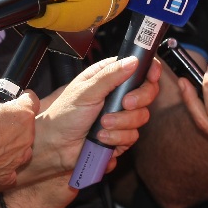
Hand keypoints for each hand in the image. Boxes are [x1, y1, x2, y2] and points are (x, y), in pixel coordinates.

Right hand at [0, 78, 38, 189]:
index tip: (17, 97)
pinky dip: (3, 162)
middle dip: (14, 121)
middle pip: (26, 123)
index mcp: (23, 114)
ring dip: (11, 142)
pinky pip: (10, 166)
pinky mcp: (9, 173)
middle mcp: (27, 136)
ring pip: (21, 145)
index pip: (32, 100)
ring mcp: (19, 156)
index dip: (24, 97)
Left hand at [21, 56, 161, 183]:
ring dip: (121, 123)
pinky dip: (117, 138)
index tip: (152, 76)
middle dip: (138, 99)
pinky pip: (132, 136)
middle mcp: (118, 95)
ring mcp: (121, 116)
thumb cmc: (63, 115)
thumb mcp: (85, 90)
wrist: (55, 147)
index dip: (150, 71)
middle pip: (147, 92)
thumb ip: (110, 75)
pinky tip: (101, 138)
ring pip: (141, 117)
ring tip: (101, 125)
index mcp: (109, 77)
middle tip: (125, 103)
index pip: (139, 68)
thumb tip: (133, 61)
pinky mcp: (120, 135)